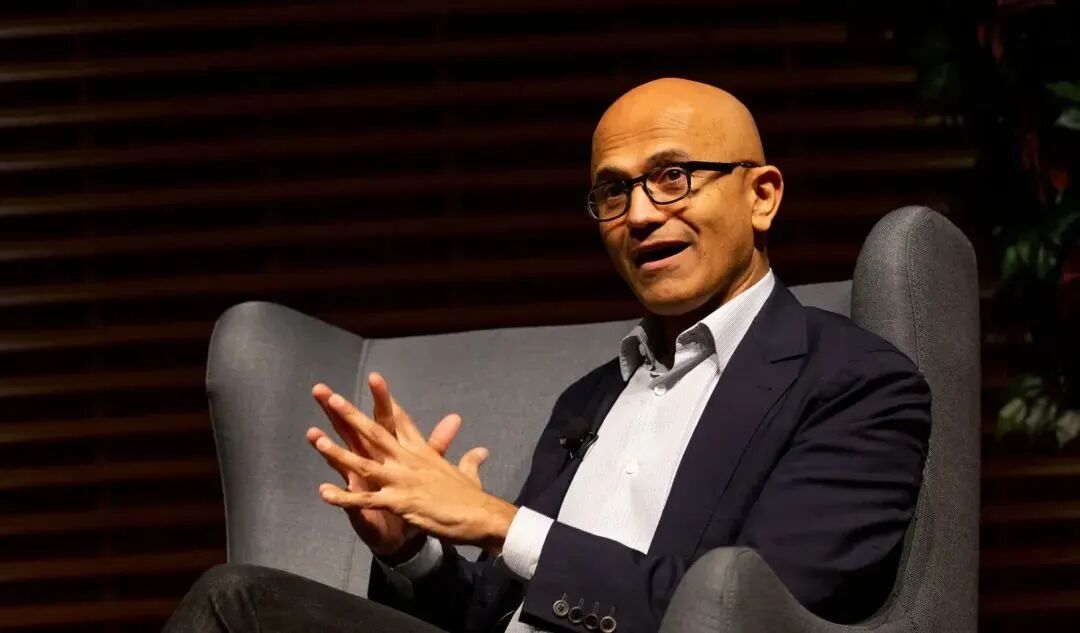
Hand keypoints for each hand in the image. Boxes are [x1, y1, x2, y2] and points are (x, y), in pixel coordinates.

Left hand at [310, 376, 517, 555]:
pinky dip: (344, 498)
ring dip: (338, 452)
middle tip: (330, 397)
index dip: (386, 400)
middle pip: (376, 432)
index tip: (374, 379)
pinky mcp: (400, 503)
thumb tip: (482, 451)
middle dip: (351, 415)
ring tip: (316, 438)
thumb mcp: (470, 474)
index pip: (401, 421)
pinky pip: (366, 500)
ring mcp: (402, 481)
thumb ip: (470, 460)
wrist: (482, 518)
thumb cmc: (473, 498)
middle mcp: (409, 460)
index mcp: (423, 452)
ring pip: (363, 463)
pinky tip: (324, 494)